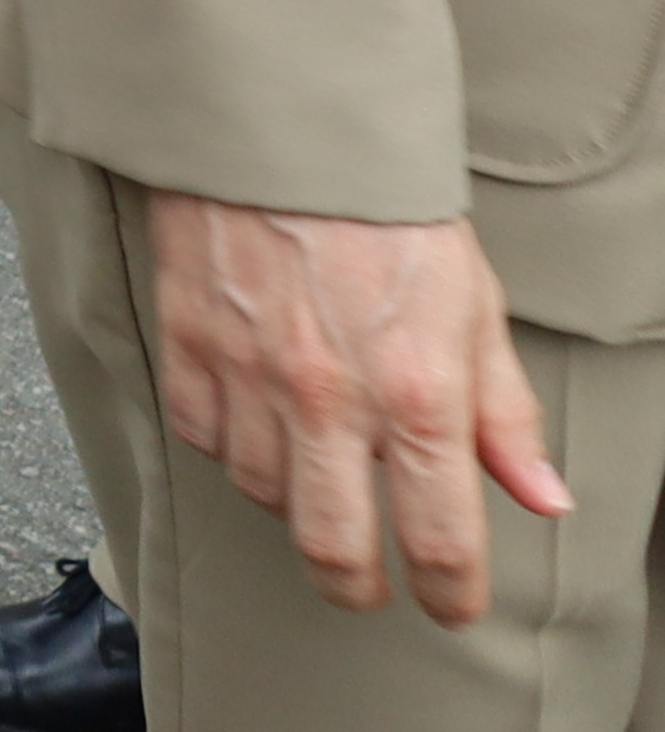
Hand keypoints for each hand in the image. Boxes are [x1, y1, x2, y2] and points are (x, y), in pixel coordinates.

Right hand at [145, 195, 573, 622]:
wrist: (282, 126)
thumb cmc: (387, 208)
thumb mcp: (475, 305)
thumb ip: (506, 413)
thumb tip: (542, 497)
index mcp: (418, 391)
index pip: (441, 538)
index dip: (450, 592)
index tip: (450, 605)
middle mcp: (331, 397)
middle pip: (333, 546)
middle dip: (355, 586)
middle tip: (367, 587)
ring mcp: (250, 373)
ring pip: (263, 492)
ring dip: (293, 500)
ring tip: (315, 478)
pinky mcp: (189, 343)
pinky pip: (203, 435)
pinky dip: (229, 443)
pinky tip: (255, 421)